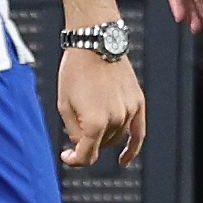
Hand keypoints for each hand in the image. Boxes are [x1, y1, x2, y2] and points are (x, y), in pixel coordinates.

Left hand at [56, 45, 146, 167]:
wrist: (95, 42)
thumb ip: (73, 131)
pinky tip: (124, 160)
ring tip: (90, 118)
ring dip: (102, 136)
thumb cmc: (75, 70)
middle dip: (86, 142)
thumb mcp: (64, 104)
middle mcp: (116, 119)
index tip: (66, 156)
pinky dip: (132, 149)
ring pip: (115, 138)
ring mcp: (129, 111)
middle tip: (75, 129)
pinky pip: (138, 133)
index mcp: (95, 122)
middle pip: (100, 146)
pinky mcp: (138, 102)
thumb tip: (81, 145)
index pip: (86, 155)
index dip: (74, 159)